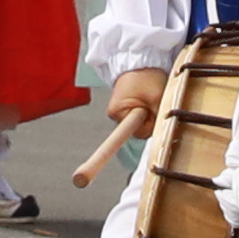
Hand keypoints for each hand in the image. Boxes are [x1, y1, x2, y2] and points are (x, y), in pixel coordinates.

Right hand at [69, 58, 171, 183]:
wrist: (141, 58)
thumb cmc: (148, 76)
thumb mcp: (158, 96)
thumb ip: (157, 118)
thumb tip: (156, 134)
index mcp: (118, 112)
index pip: (118, 137)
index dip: (101, 158)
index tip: (80, 179)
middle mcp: (115, 114)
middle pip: (137, 131)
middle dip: (149, 120)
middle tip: (154, 100)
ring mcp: (120, 112)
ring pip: (140, 124)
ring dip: (150, 113)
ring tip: (152, 94)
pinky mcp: (125, 109)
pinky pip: (139, 118)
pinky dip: (147, 110)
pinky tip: (150, 98)